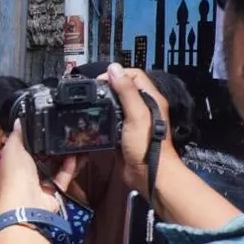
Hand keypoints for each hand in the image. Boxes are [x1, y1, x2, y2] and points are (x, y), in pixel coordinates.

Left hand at [0, 126, 73, 212]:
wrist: (27, 205)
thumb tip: (19, 121)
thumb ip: (17, 135)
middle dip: (47, 150)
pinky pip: (61, 178)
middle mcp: (20, 179)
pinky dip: (68, 168)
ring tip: (71, 143)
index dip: (26, 143)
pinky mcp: (51, 194)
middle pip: (36, 161)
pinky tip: (75, 156)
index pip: (16, 153)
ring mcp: (36, 187)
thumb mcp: (12, 150)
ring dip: (61, 157)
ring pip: (51, 169)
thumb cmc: (14, 175)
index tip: (39, 132)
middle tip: (59, 135)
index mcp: (6, 169)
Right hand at [104, 63, 178, 200]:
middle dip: (109, 87)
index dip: (118, 74)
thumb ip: (126, 91)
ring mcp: (134, 121)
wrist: (148, 174)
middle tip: (94, 93)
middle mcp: (144, 108)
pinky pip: (112, 120)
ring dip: (105, 103)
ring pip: (117, 104)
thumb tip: (114, 69)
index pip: (134, 75)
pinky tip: (96, 121)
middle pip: (124, 88)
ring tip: (93, 105)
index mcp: (151, 99)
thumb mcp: (137, 114)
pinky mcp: (125, 133)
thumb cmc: (148, 145)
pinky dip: (104, 118)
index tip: (102, 81)